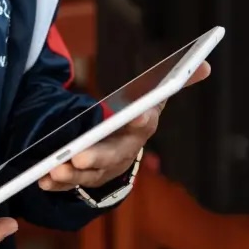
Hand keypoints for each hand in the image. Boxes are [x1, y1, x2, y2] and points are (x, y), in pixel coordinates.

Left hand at [38, 61, 210, 192]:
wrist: (123, 144)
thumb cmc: (136, 115)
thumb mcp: (154, 96)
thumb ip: (176, 82)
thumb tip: (206, 64)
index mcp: (142, 126)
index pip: (145, 122)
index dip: (143, 118)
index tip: (139, 114)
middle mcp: (126, 150)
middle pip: (113, 155)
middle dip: (97, 157)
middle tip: (78, 157)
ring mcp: (107, 168)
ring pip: (90, 174)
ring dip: (71, 175)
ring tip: (52, 170)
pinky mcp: (88, 178)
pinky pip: (72, 184)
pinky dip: (57, 184)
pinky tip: (42, 180)